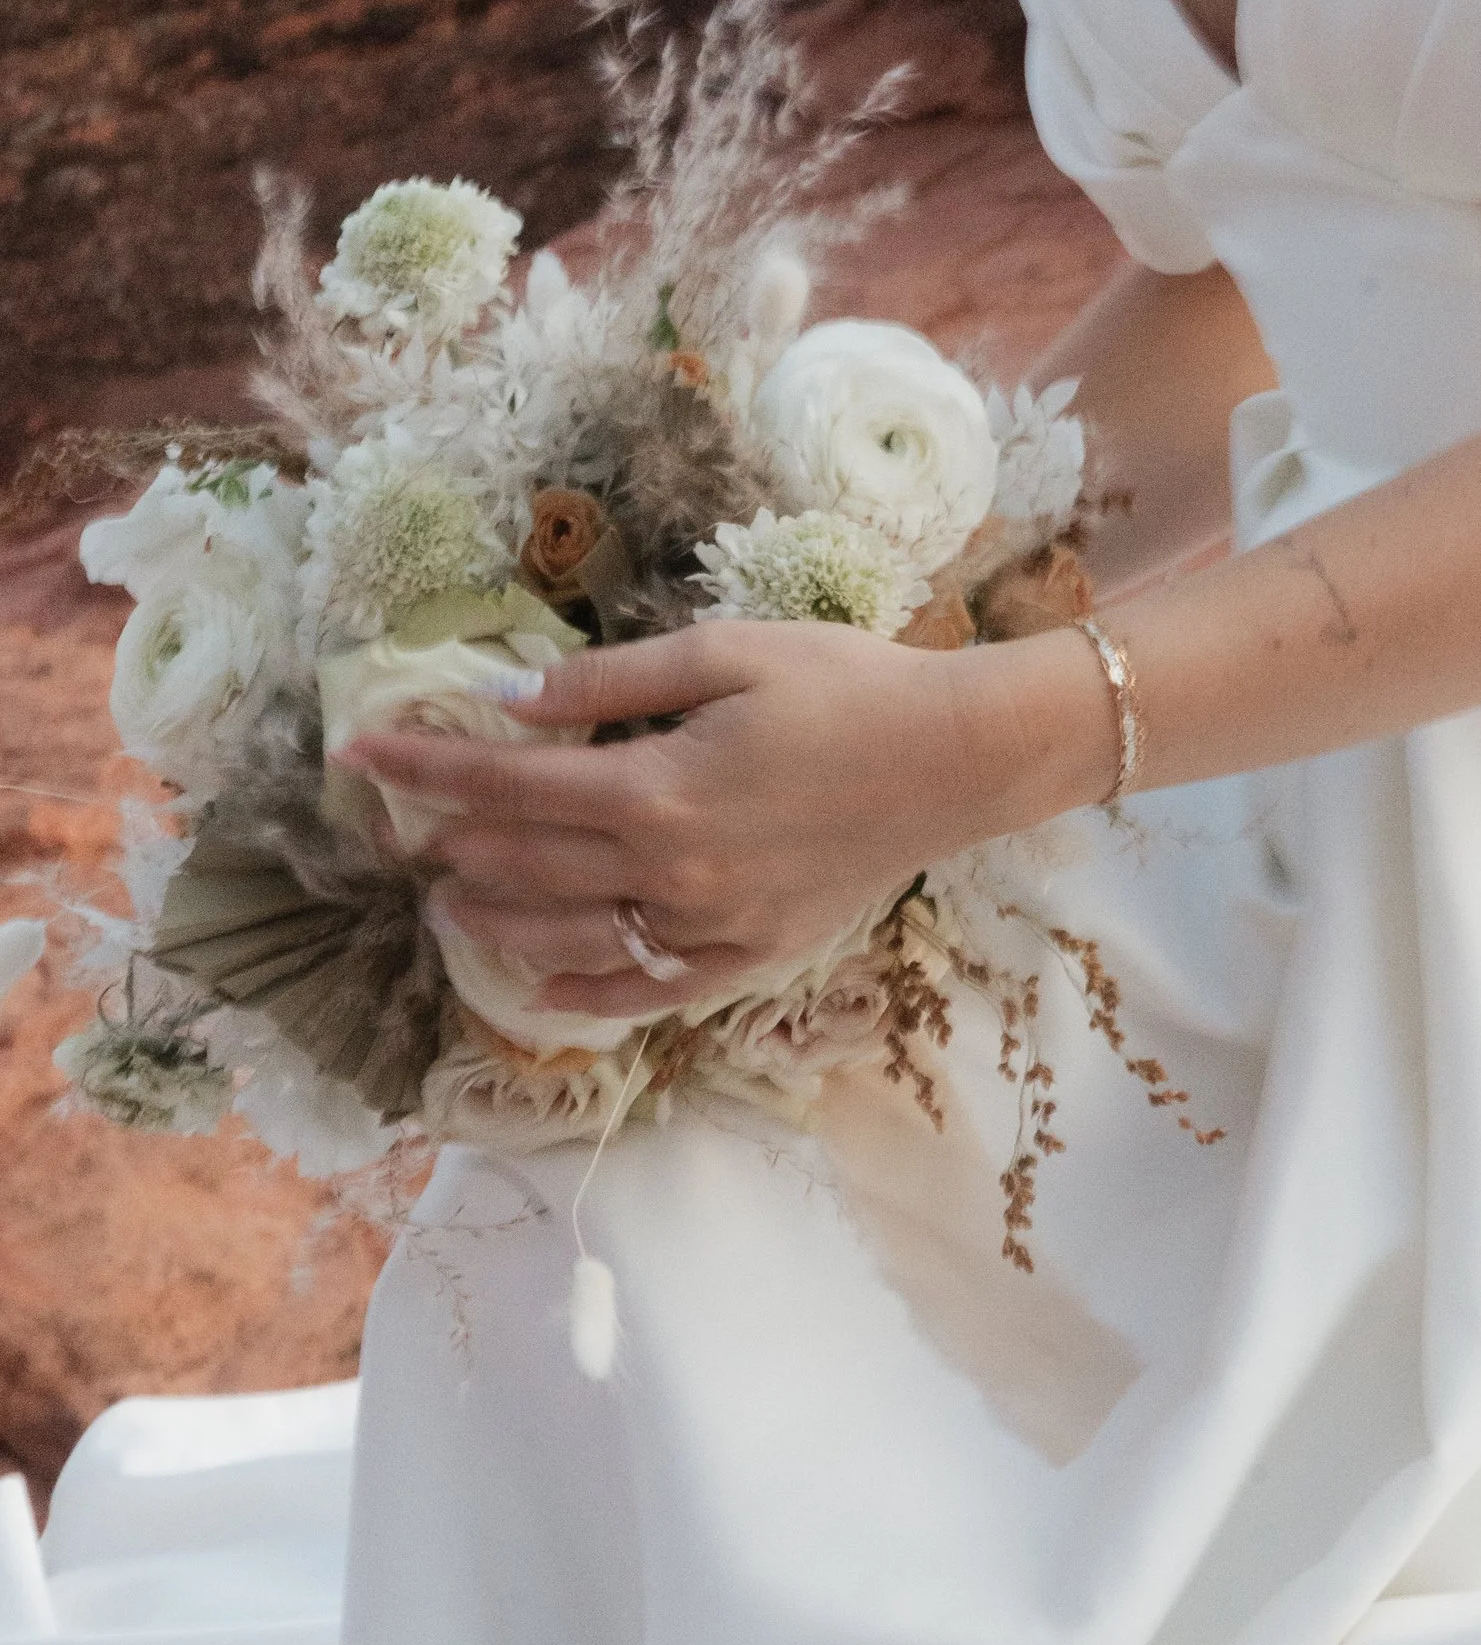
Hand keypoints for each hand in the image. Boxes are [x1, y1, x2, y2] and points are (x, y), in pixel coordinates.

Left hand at [337, 622, 1047, 1021]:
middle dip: (449, 845)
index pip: (506, 786)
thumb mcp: (728, 652)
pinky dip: (583, 991)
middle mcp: (671, 872)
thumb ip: (611, 685)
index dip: (424, 768)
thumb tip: (508, 698)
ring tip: (447, 903)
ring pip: (570, 939)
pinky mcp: (748, 956)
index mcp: (659, 790)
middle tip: (398, 828)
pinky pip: (646, 990)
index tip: (358, 753)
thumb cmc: (848, 684)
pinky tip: (539, 983)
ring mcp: (708, 926)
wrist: (958, 758)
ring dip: (494, 923)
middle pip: (525, 867)